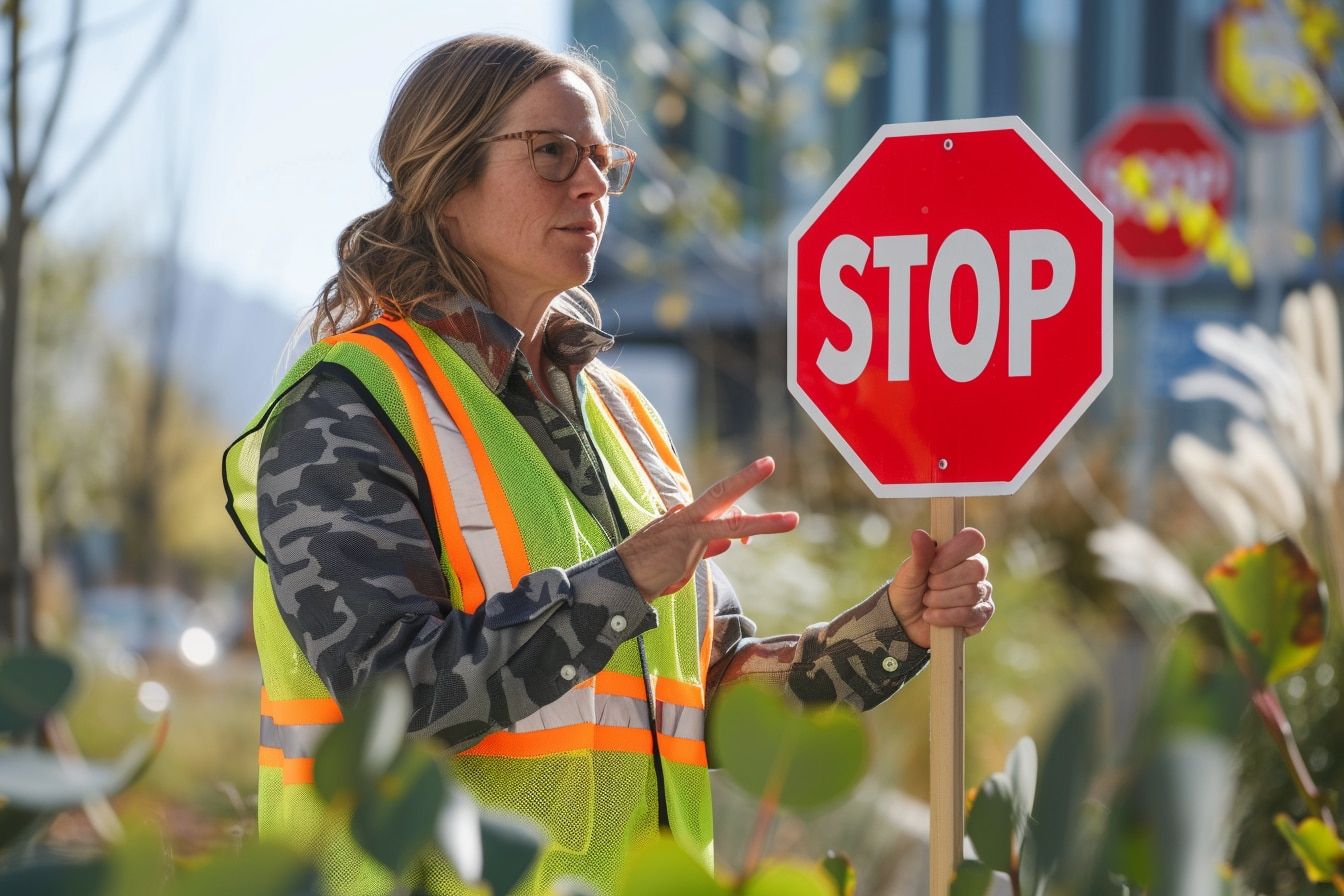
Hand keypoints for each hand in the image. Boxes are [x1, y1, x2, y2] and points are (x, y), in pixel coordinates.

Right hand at [617, 457, 798, 600]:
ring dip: (765, 522)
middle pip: (722, 492)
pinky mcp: (686, 541)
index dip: (745, 520)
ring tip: (792, 520)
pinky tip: (742, 546)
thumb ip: (708, 546)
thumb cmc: (650, 568)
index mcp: (689, 517)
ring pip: (731, 519)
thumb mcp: (683, 556)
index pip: (722, 509)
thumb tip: (730, 542)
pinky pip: (716, 537)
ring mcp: (687, 526)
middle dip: (747, 478)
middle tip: (770, 462)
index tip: (749, 543)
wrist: (622, 577)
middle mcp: (689, 516)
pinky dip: (734, 540)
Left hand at [887, 528, 992, 648]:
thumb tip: (918, 534)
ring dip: (941, 600)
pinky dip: (945, 616)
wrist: (904, 622)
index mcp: (959, 552)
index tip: (932, 566)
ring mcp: (981, 593)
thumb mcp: (909, 572)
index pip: (973, 540)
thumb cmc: (909, 590)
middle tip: (928, 586)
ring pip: (971, 593)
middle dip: (943, 581)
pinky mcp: (980, 616)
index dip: (953, 553)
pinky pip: (970, 614)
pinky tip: (932, 616)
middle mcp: (975, 570)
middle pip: (976, 569)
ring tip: (927, 602)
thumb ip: (919, 554)